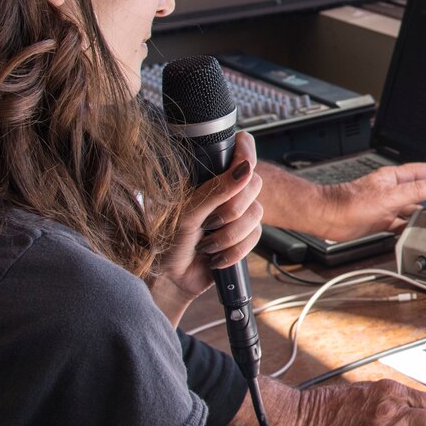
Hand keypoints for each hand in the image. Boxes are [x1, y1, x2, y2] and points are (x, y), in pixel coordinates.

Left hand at [150, 131, 263, 326]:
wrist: (171, 278)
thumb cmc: (169, 242)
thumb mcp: (188, 213)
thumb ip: (216, 190)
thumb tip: (244, 169)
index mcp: (209, 177)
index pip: (241, 147)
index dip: (246, 152)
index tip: (243, 167)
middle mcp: (226, 191)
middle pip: (254, 184)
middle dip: (233, 210)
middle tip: (209, 222)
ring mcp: (237, 214)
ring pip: (257, 214)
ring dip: (230, 235)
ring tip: (207, 244)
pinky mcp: (244, 236)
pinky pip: (256, 236)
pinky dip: (235, 250)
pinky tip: (216, 256)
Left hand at [261, 159, 425, 240]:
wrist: (329, 217)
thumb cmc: (351, 203)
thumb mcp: (389, 196)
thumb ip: (415, 190)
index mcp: (394, 179)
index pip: (424, 172)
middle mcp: (391, 190)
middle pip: (420, 189)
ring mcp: (386, 205)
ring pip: (412, 206)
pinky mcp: (380, 219)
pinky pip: (401, 221)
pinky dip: (411, 225)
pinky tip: (418, 230)